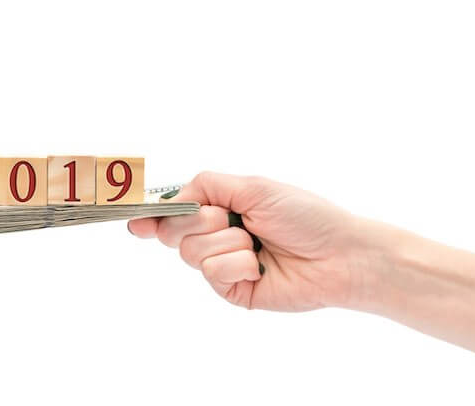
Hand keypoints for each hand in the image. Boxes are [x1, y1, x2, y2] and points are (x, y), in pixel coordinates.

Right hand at [128, 172, 363, 310]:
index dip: (152, 216)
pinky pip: (213, 272)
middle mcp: (218, 237)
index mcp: (221, 208)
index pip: (175, 212)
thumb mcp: (252, 186)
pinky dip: (237, 263)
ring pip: (192, 252)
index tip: (136, 220)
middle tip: (227, 217)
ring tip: (256, 243)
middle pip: (174, 232)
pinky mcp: (232, 289)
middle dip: (199, 220)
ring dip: (227, 241)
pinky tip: (260, 264)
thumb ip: (206, 185)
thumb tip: (169, 199)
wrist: (338, 254)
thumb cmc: (304, 215)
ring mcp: (224, 264)